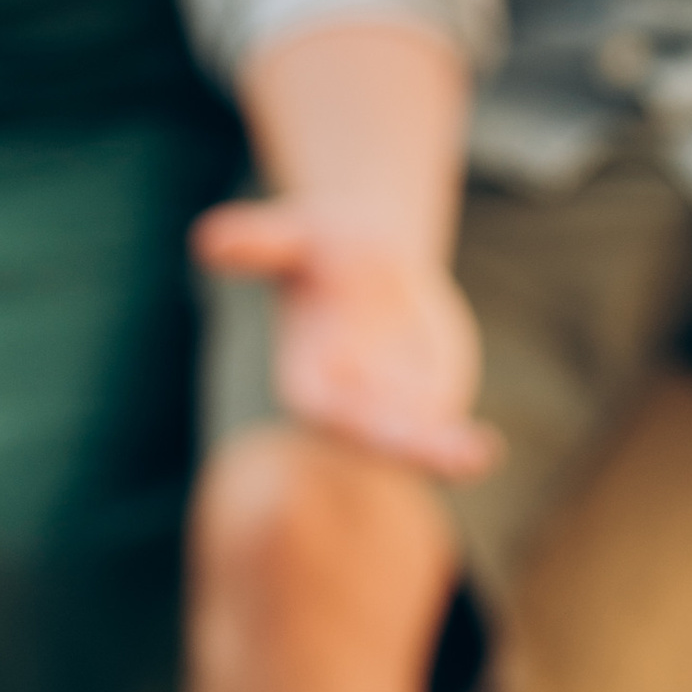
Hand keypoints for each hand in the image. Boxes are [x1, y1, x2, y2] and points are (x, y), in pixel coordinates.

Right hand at [193, 198, 500, 476]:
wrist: (366, 259)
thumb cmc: (318, 245)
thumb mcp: (292, 235)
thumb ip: (255, 242)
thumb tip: (207, 239)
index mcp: (304, 377)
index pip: (320, 407)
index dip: (347, 417)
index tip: (376, 420)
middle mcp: (342, 407)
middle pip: (371, 436)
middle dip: (404, 444)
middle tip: (438, 452)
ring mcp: (384, 413)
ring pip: (411, 445)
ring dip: (438, 455)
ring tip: (473, 456)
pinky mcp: (421, 410)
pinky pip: (440, 436)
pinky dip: (459, 448)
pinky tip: (483, 451)